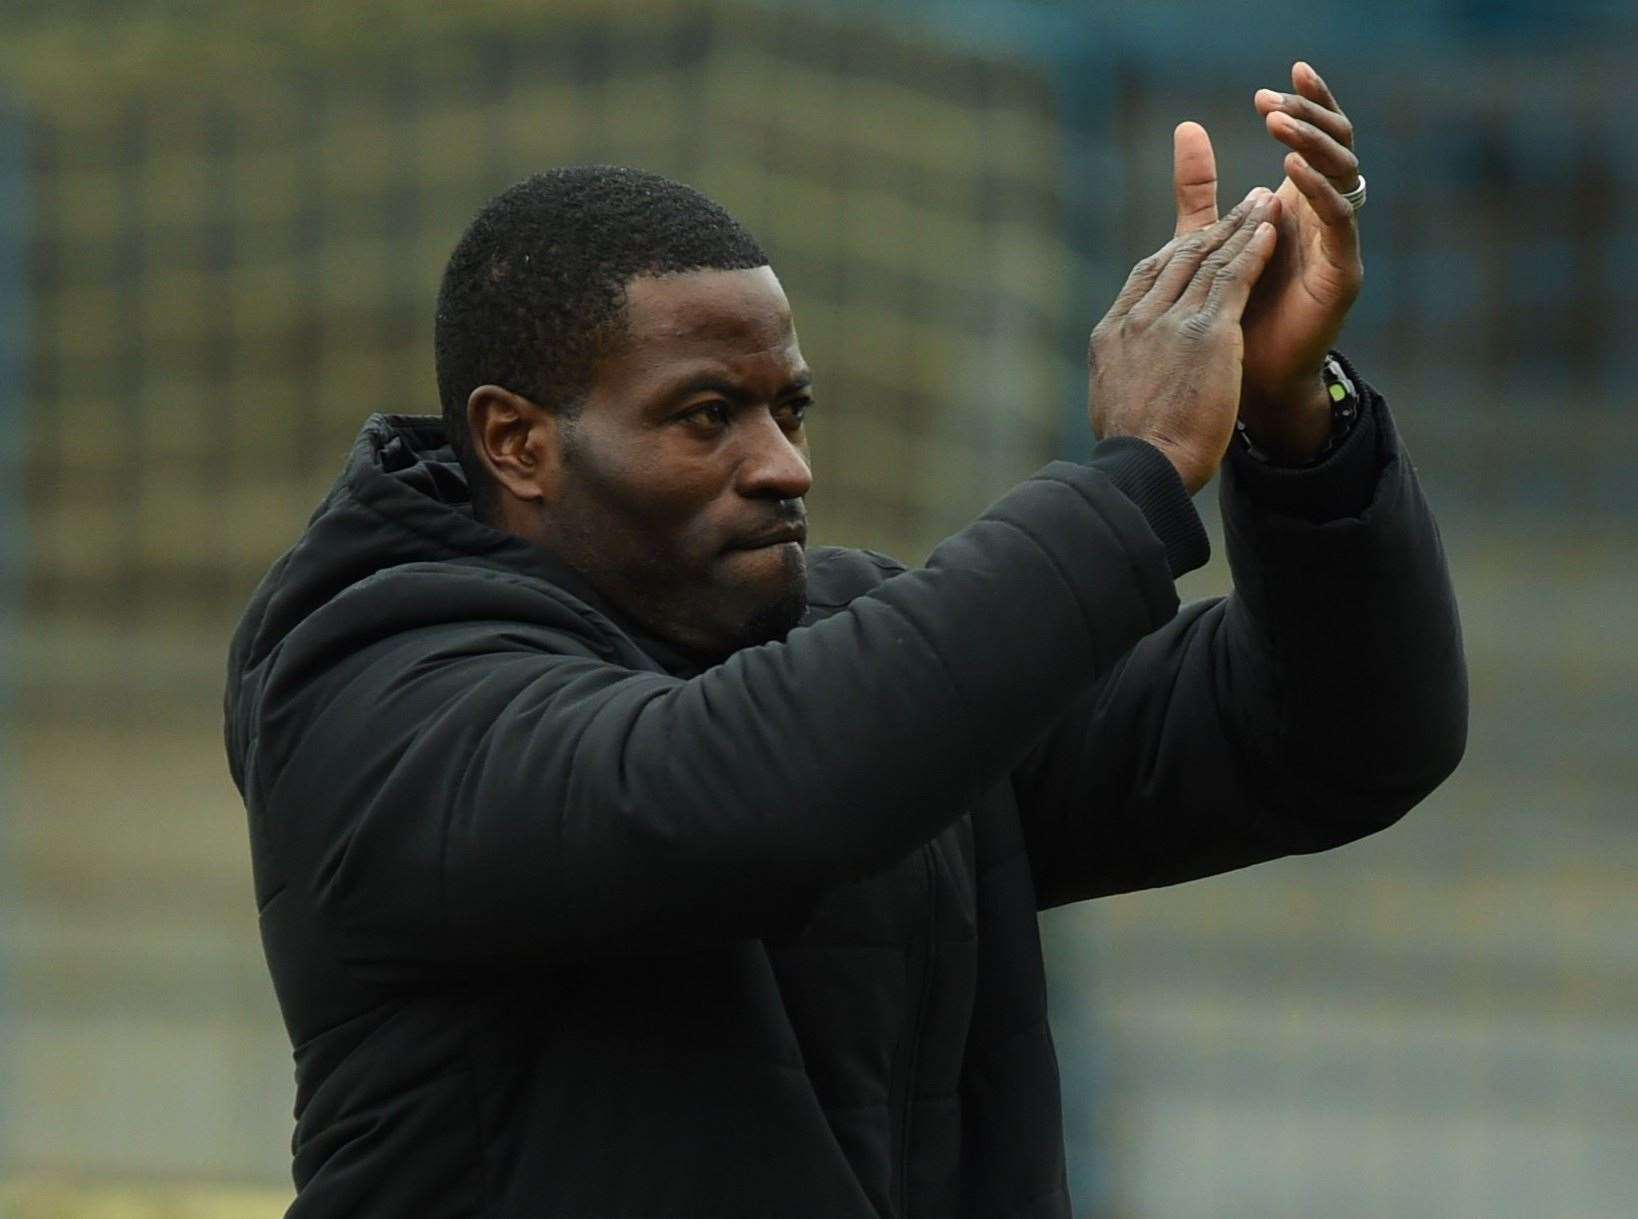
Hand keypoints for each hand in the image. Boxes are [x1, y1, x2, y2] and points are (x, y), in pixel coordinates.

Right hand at [1090, 193, 1280, 493]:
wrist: (1144, 465)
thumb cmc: (1132, 451)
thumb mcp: (1113, 402)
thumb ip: (1123, 376)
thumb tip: (1125, 380)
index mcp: (1113, 334)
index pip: (1147, 277)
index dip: (1176, 252)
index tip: (1199, 237)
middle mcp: (1138, 318)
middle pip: (1178, 259)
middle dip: (1214, 228)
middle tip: (1243, 204)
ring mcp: (1170, 322)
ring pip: (1209, 261)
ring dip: (1241, 227)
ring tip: (1264, 203)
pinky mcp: (1207, 333)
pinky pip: (1233, 278)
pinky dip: (1253, 250)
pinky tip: (1271, 230)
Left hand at [1172, 62, 1363, 460]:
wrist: (1245, 383)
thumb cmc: (1231, 313)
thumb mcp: (1208, 238)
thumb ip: (1200, 188)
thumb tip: (1186, 126)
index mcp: (1299, 204)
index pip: (1316, 138)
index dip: (1304, 105)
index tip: (1272, 83)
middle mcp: (1325, 217)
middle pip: (1338, 146)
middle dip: (1310, 117)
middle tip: (1275, 101)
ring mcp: (1338, 244)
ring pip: (1344, 175)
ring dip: (1313, 145)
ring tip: (1279, 125)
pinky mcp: (1342, 274)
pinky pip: (1340, 222)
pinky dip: (1318, 193)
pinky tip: (1289, 175)